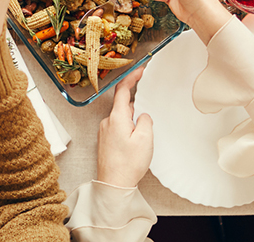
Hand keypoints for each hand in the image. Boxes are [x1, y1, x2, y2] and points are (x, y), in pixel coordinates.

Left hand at [96, 67, 152, 188]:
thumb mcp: (145, 139)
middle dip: (136, 103)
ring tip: (143, 132)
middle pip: (122, 103)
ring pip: (121, 116)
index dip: (132, 77)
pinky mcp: (105, 140)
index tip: (140, 70)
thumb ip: (145, 120)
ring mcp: (104, 130)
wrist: (113, 184)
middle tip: (148, 106)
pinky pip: (117, 126)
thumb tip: (142, 115)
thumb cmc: (128, 164)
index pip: (122, 90)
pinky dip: (127, 126)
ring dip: (132, 118)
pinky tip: (135, 139)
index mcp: (117, 117)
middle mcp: (107, 121)